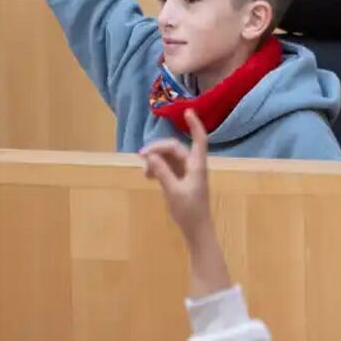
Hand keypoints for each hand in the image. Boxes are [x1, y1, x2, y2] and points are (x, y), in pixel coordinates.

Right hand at [140, 110, 213, 241]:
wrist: (196, 229)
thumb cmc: (189, 211)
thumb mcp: (173, 191)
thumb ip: (162, 173)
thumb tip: (150, 156)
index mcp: (197, 166)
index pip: (199, 140)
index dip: (195, 125)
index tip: (188, 111)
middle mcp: (193, 166)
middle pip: (175, 148)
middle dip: (158, 148)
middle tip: (141, 157)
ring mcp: (187, 173)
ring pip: (169, 157)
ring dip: (156, 160)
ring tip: (145, 172)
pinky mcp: (181, 181)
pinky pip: (167, 167)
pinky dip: (157, 168)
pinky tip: (148, 175)